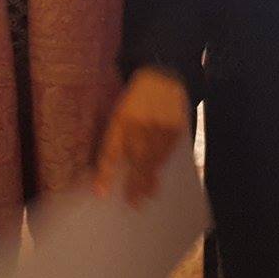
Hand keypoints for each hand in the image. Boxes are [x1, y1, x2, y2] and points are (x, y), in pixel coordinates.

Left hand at [94, 67, 189, 205]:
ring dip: (150, 179)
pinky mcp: (178, 128)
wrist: (163, 74)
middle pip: (137, 161)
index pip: (111, 152)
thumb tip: (113, 165)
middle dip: (135, 184)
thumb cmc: (137, 96)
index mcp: (122, 119)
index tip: (101, 193)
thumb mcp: (120, 110)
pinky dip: (164, 166)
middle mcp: (141, 125)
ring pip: (155, 160)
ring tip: (147, 196)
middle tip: (133, 203)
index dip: (105, 174)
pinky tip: (161, 177)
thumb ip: (116, 135)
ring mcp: (161, 128)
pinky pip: (170, 153)